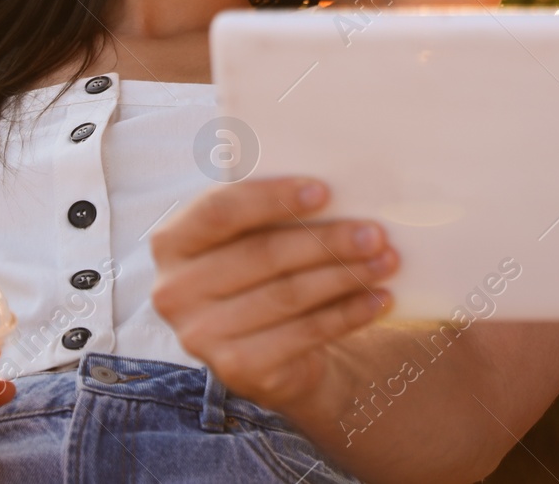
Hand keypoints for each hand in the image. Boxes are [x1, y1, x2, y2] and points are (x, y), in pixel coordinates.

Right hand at [150, 177, 396, 410]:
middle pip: (262, 254)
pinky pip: (303, 334)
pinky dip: (348, 314)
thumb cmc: (261, 271)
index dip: (272, 198)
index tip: (325, 190)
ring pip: (287, 295)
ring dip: (345, 275)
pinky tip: (379, 298)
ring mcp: (201, 335)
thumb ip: (272, 212)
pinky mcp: (236, 369)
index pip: (220, 211)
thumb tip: (341, 190)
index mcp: (172, 242)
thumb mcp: (251, 236)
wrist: (266, 350)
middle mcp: (174, 291)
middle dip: (326, 241)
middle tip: (375, 232)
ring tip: (386, 261)